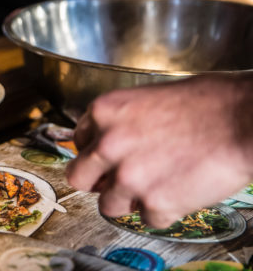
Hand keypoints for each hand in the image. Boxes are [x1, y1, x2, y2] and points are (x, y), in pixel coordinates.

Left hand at [66, 75, 252, 227]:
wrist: (243, 120)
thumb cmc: (207, 103)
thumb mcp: (148, 98)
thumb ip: (122, 122)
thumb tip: (111, 142)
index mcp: (104, 111)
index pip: (79, 141)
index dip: (96, 151)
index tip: (109, 157)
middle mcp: (107, 145)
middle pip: (79, 177)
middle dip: (97, 181)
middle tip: (117, 181)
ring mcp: (128, 177)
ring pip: (108, 205)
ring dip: (129, 201)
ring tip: (155, 187)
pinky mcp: (154, 203)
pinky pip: (147, 218)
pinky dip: (163, 211)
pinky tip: (180, 191)